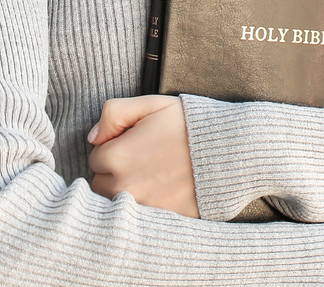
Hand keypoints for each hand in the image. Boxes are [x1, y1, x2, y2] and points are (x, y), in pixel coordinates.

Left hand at [87, 95, 198, 217]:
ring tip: (151, 174)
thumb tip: (93, 136)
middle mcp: (123, 186)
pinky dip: (143, 205)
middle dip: (115, 170)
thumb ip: (114, 112)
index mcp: (117, 156)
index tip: (135, 141)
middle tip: (143, 158)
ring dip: (126, 189)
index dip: (114, 146)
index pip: (96, 157)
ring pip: (115, 201)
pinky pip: (136, 216)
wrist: (230, 151)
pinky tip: (160, 190)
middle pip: (101, 182)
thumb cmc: (190, 124)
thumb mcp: (151, 104)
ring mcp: (140, 206)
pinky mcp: (157, 220)